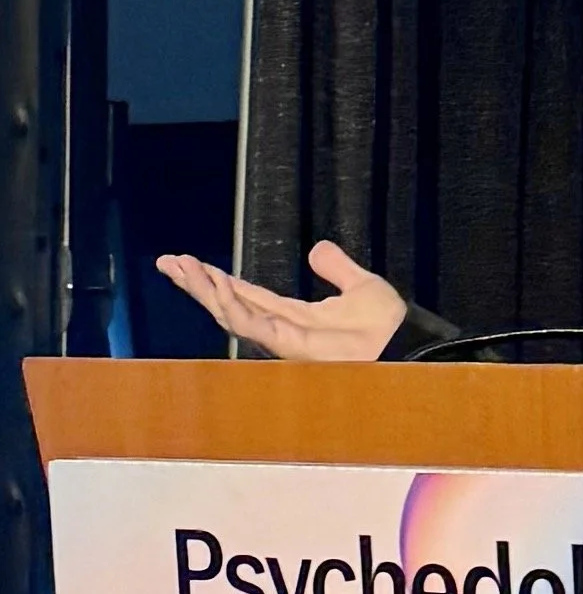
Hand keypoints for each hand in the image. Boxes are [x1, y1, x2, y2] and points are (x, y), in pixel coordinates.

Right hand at [155, 240, 407, 361]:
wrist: (404, 342)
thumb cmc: (387, 325)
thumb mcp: (360, 285)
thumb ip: (337, 267)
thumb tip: (317, 249)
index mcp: (295, 315)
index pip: (247, 295)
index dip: (218, 279)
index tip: (190, 262)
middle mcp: (283, 328)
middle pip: (230, 303)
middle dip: (198, 284)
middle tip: (167, 262)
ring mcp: (284, 339)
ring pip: (232, 314)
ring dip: (205, 291)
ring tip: (181, 267)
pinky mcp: (291, 345)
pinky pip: (253, 324)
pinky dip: (232, 305)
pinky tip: (215, 287)